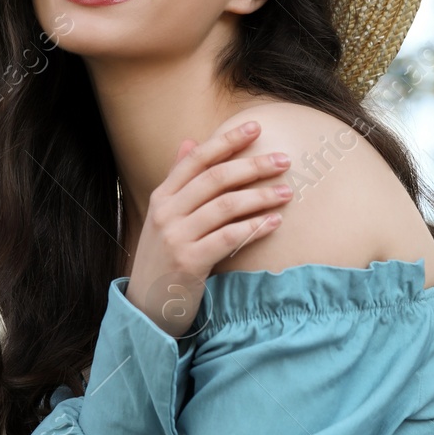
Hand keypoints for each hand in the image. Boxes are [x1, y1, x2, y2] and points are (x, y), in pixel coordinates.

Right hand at [126, 118, 291, 339]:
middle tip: (284, 159)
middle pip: (215, 178)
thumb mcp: (163, 216)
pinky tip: (274, 222)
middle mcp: (165, 212)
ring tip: (287, 192)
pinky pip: (228, 238)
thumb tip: (190, 141)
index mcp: (161, 197)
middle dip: (252, 165)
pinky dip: (254, 228)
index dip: (226, 140)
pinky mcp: (188, 262)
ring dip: (260, 196)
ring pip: (225, 206)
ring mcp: (175, 237)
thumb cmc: (162, 258)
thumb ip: (177, 180)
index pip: (196, 159)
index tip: (255, 127)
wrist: (146, 307)